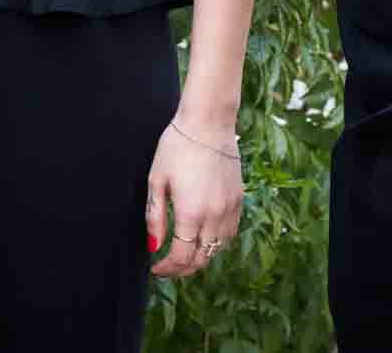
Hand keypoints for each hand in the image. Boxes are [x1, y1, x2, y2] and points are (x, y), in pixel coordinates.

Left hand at [145, 117, 241, 277]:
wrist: (208, 122)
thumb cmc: (176, 146)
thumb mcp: (157, 180)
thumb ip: (155, 216)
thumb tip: (152, 246)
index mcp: (191, 213)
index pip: (182, 257)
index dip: (167, 269)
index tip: (155, 269)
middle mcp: (214, 216)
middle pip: (202, 259)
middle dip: (183, 269)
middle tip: (167, 267)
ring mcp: (230, 208)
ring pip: (218, 248)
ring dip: (201, 257)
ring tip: (184, 253)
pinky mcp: (239, 199)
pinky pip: (230, 233)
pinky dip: (216, 242)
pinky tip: (203, 237)